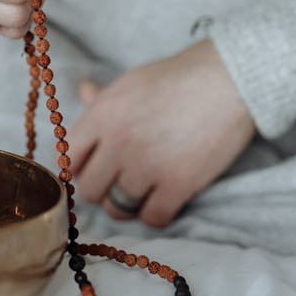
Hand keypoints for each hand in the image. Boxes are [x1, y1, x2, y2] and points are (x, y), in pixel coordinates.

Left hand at [68, 40, 256, 227]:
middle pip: (89, 190)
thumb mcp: (132, 82)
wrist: (228, 79)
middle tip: (117, 182)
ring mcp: (147, 166)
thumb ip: (103, 98)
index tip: (91, 168)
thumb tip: (83, 92)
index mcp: (102, 115)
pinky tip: (162, 201)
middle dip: (101, 189)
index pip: (68, 158)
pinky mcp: (179, 184)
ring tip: (141, 192)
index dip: (78, 167)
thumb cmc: (178, 78)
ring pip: (117, 208)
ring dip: (126, 204)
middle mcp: (118, 143)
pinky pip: (152, 218)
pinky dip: (155, 214)